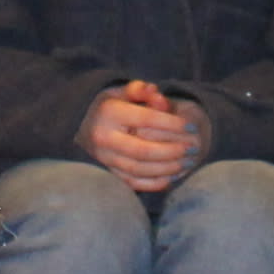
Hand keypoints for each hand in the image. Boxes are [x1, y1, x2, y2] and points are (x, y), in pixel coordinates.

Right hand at [84, 78, 201, 194]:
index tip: (191, 126)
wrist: (80, 124)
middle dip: (172, 151)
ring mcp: (104, 158)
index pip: (146, 120)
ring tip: (187, 163)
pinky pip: (132, 183)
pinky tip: (172, 177)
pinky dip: (153, 183)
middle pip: (143, 150)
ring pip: (139, 170)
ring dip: (167, 169)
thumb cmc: (108, 105)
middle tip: (193, 149)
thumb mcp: (120, 91)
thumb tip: (156, 92)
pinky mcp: (107, 172)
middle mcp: (104, 138)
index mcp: (109, 113)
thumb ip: (139, 90)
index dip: (172, 124)